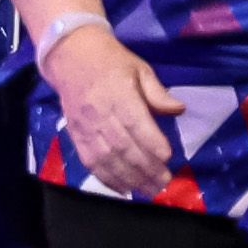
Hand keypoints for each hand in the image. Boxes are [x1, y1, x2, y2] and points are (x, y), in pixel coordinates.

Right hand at [41, 19, 183, 200]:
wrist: (69, 57)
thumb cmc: (110, 61)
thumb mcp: (139, 68)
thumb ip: (157, 92)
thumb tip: (178, 110)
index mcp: (117, 93)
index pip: (134, 122)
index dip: (151, 142)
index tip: (168, 158)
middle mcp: (99, 112)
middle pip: (122, 146)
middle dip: (145, 167)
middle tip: (164, 182)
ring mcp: (85, 126)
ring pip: (107, 158)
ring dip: (128, 178)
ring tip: (148, 190)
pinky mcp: (75, 135)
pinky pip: (90, 161)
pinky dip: (106, 178)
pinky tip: (123, 189)